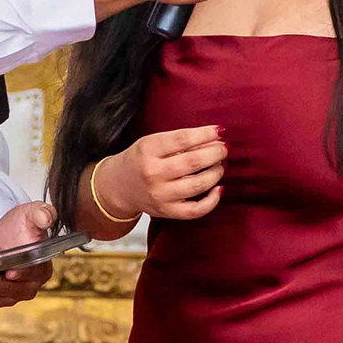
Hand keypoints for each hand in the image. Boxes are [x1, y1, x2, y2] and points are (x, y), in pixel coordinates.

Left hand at [0, 200, 57, 308]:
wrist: (5, 235)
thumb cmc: (21, 227)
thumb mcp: (32, 214)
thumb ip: (41, 214)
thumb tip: (45, 217)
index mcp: (40, 270)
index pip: (30, 276)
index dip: (19, 275)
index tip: (9, 272)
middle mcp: (24, 288)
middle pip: (4, 292)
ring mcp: (3, 295)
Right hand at [110, 126, 226, 223]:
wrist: (119, 187)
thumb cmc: (140, 160)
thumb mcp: (152, 143)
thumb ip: (180, 141)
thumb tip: (214, 138)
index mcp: (148, 150)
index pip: (183, 139)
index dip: (206, 134)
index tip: (220, 131)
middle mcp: (153, 173)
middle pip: (193, 162)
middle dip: (215, 153)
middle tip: (223, 148)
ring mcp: (160, 195)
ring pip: (198, 184)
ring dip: (216, 172)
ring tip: (220, 165)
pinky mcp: (167, 211)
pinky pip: (196, 210)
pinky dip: (213, 200)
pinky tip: (219, 188)